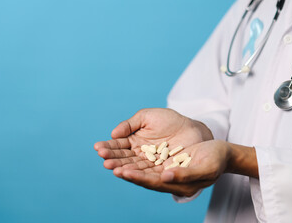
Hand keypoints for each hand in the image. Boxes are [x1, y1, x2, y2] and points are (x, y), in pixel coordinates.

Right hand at [94, 108, 213, 194]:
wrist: (193, 129)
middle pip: (124, 158)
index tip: (98, 148)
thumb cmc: (169, 120)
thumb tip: (113, 134)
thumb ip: (130, 124)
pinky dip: (137, 174)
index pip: (119, 145)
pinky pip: (148, 173)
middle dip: (113, 158)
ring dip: (122, 168)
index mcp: (135, 142)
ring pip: (134, 167)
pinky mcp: (162, 172)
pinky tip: (127, 172)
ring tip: (112, 167)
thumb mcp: (147, 117)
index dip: (109, 147)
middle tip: (103, 159)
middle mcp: (140, 155)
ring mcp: (150, 164)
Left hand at [104, 140, 256, 196]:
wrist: (222, 152)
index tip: (121, 171)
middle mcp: (166, 178)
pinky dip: (131, 151)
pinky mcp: (162, 157)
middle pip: (140, 174)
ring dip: (123, 159)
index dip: (136, 177)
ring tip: (106, 154)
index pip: (151, 182)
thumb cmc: (217, 161)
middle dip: (123, 168)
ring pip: (139, 164)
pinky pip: (144, 155)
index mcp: (176, 186)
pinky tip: (120, 145)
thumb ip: (185, 175)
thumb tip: (164, 177)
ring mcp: (163, 167)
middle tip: (106, 163)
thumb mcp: (205, 168)